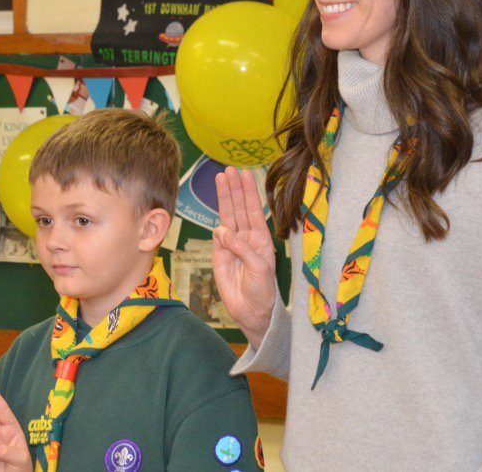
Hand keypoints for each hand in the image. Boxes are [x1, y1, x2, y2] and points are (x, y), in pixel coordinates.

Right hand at [213, 167, 275, 348]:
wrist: (252, 312)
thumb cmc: (263, 291)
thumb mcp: (259, 269)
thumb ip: (243, 249)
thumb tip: (223, 231)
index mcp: (261, 238)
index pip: (253, 210)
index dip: (248, 192)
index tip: (244, 174)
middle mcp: (247, 237)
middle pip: (238, 208)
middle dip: (234, 189)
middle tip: (228, 170)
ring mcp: (232, 245)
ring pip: (227, 217)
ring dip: (224, 199)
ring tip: (220, 179)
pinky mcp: (219, 256)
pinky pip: (218, 238)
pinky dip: (219, 229)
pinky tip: (221, 225)